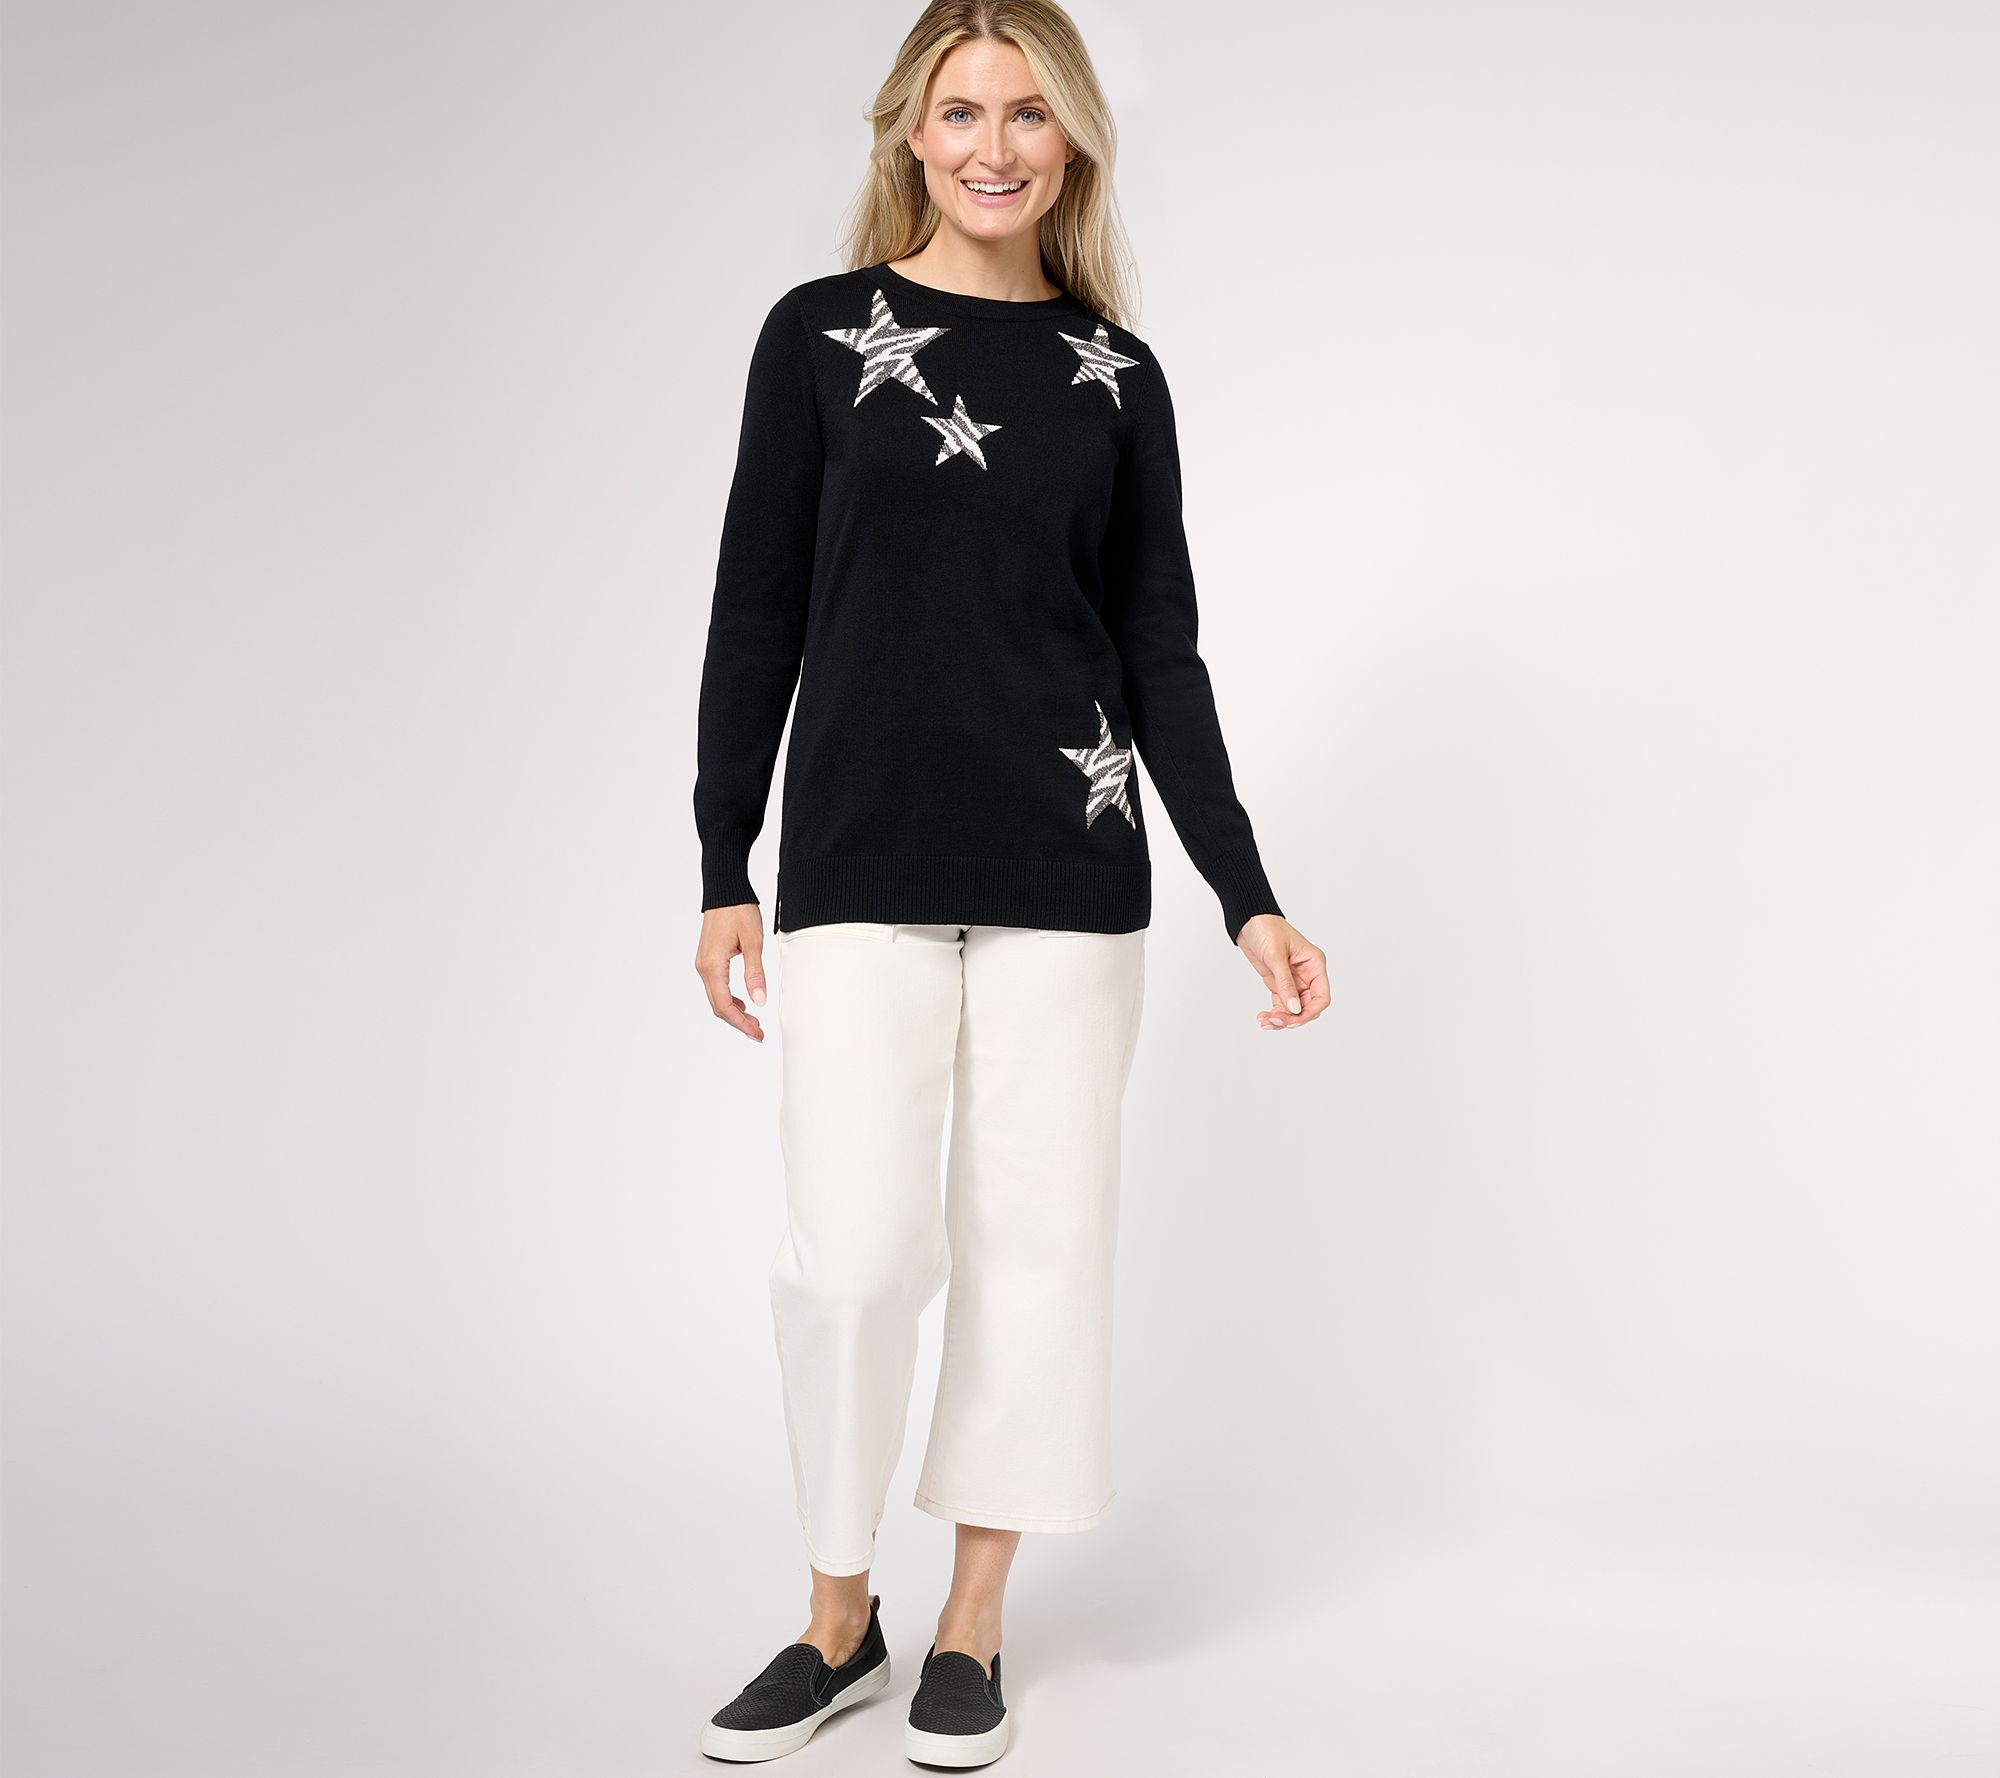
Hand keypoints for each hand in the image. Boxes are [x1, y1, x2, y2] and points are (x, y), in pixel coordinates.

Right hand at [696, 903, 768, 1041]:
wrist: (725, 891)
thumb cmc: (738, 911)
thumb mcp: (753, 942)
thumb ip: (755, 973)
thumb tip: (759, 1001)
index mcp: (713, 966)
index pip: (725, 1006)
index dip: (741, 1024)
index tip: (757, 1034)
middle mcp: (703, 968)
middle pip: (718, 1006)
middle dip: (739, 1022)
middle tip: (759, 1033)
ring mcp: (703, 964)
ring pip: (717, 998)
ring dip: (734, 1012)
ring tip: (754, 1021)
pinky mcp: (707, 960)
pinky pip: (716, 986)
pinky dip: (729, 999)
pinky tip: (744, 1002)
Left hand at [1236, 914, 1329, 1029]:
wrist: (1248, 920)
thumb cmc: (1266, 928)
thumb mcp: (1276, 956)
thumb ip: (1285, 983)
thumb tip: (1294, 1009)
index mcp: (1314, 965)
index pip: (1321, 997)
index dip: (1310, 1012)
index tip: (1293, 1020)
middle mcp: (1307, 975)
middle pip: (1307, 1007)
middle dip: (1292, 1017)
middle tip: (1274, 1021)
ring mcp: (1293, 980)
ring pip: (1294, 1009)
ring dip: (1281, 1018)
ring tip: (1265, 1021)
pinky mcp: (1279, 983)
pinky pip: (1282, 1004)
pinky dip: (1274, 1013)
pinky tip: (1263, 1017)